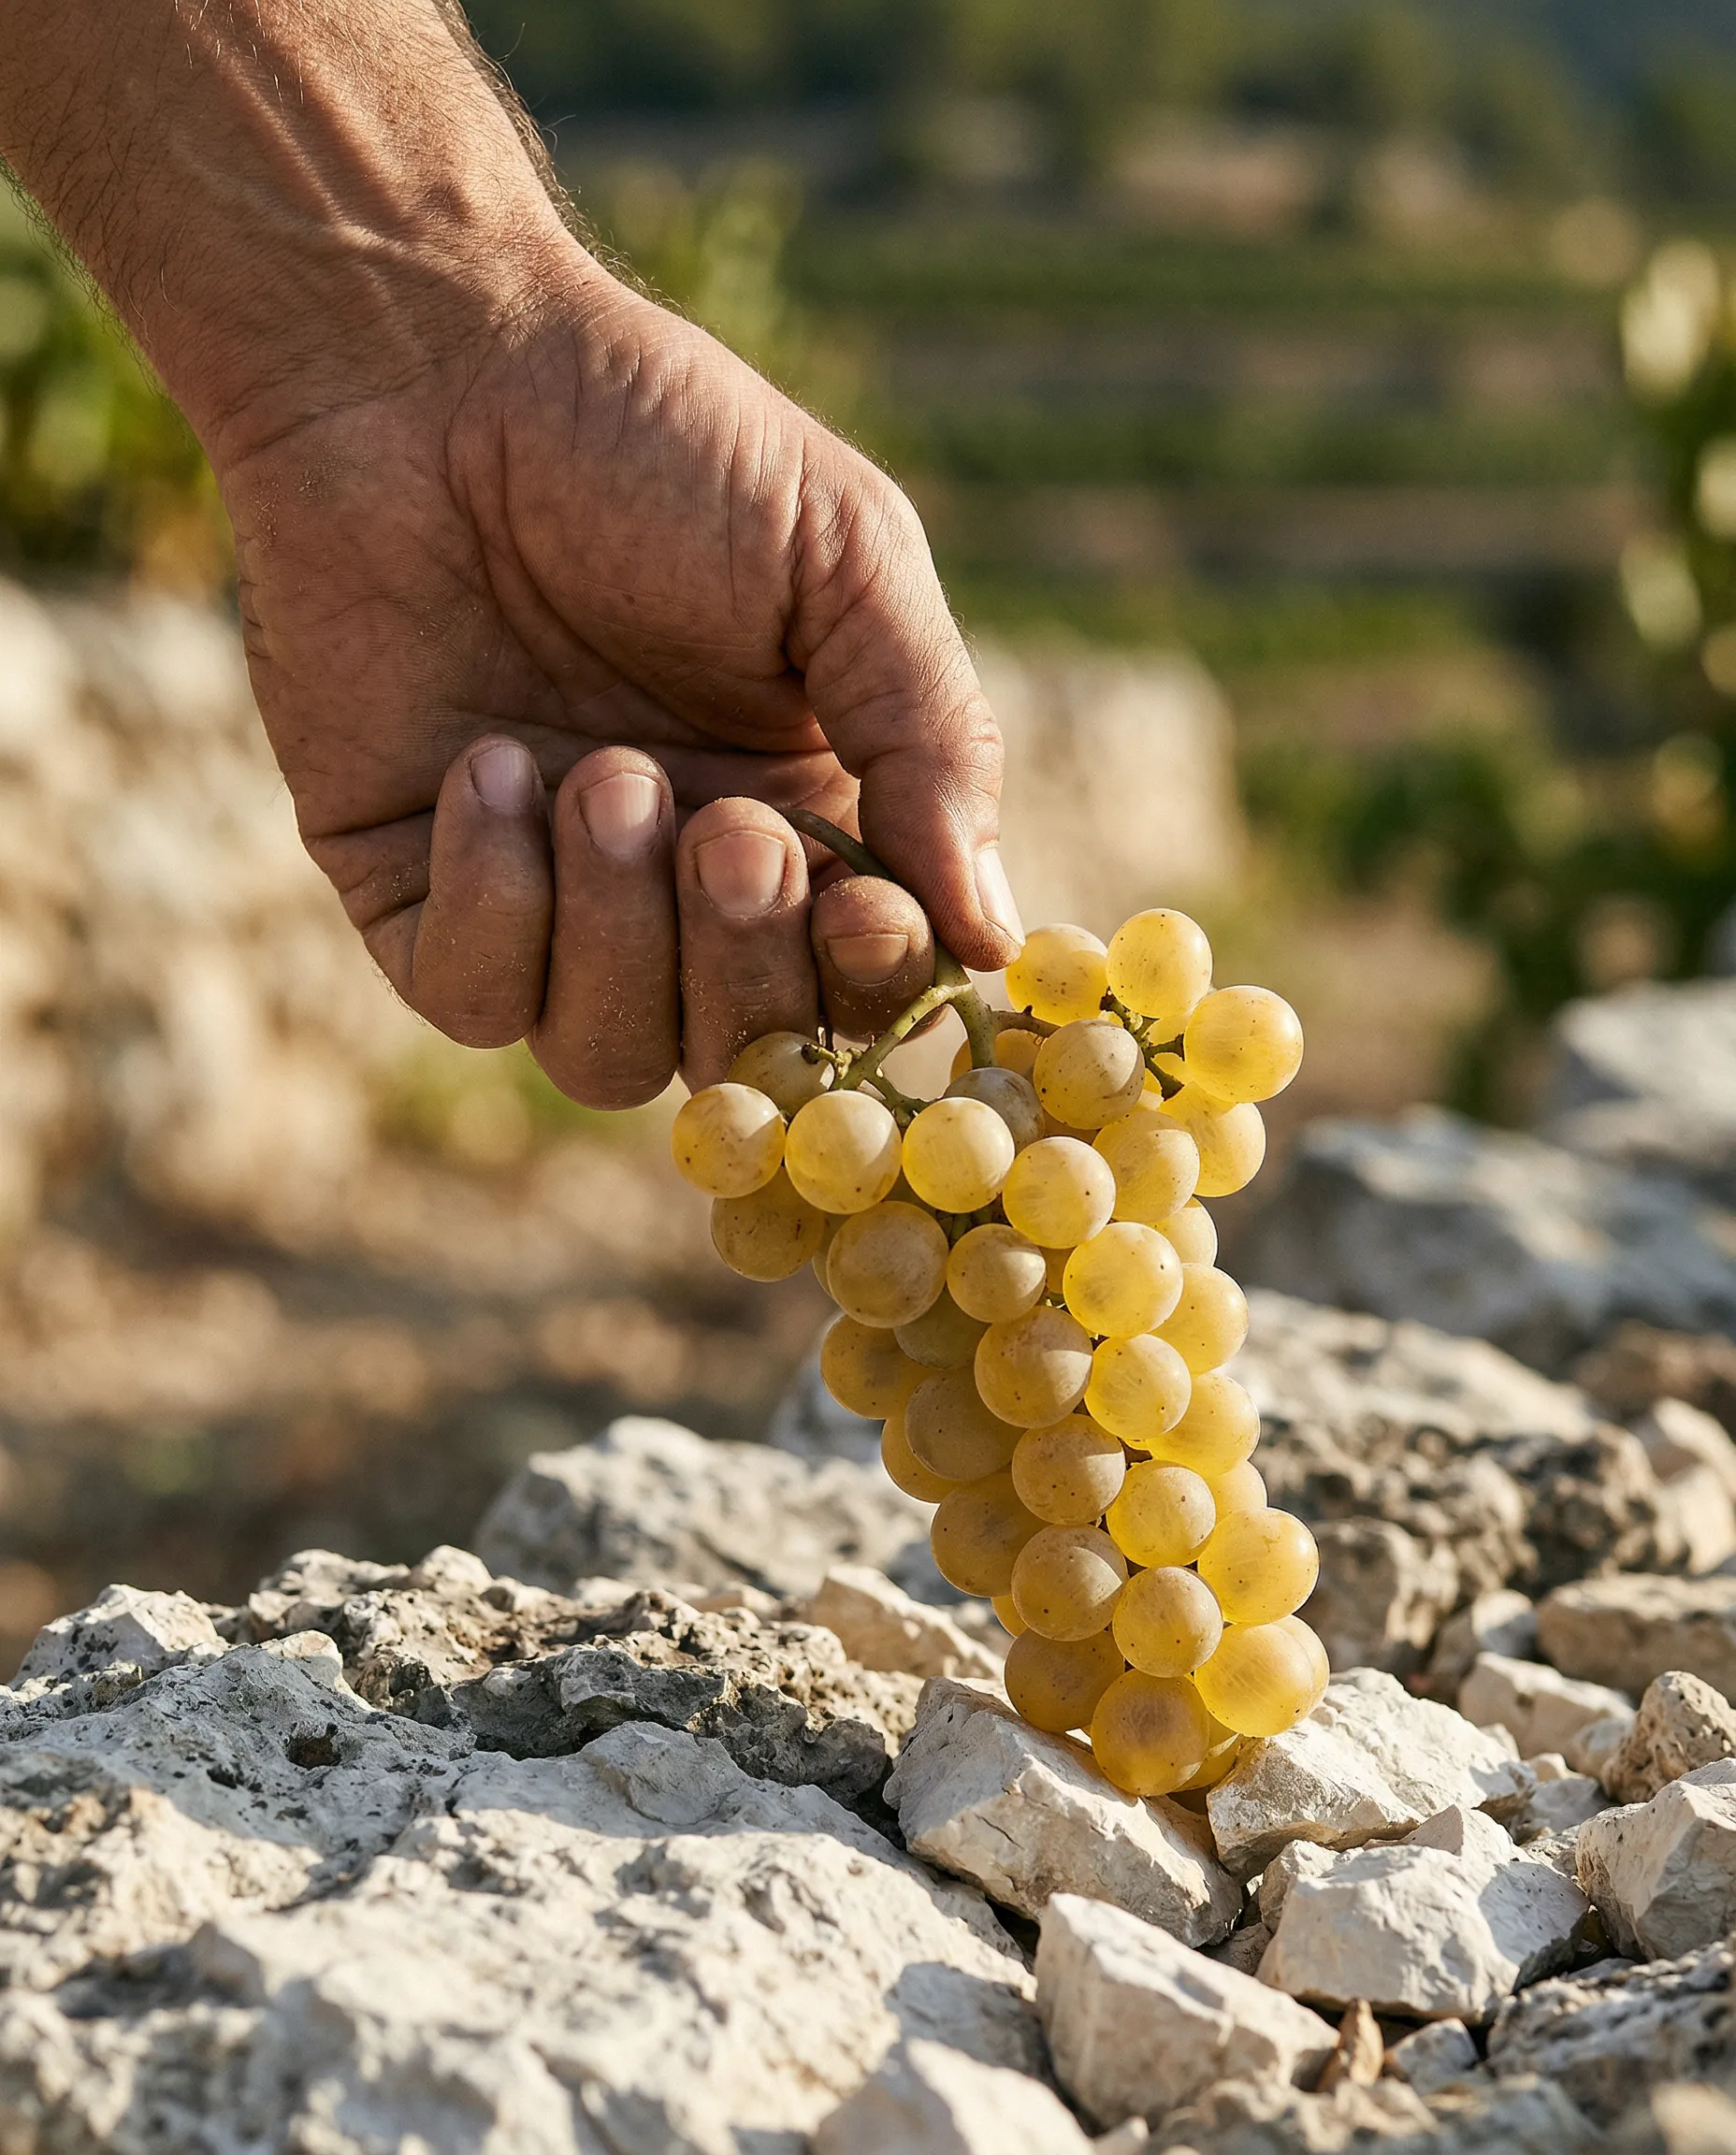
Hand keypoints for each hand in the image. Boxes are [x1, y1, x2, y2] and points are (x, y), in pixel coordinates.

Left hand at [217, 265, 1018, 1104]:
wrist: (430, 361)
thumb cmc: (658, 441)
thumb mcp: (847, 561)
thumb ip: (934, 741)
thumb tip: (995, 935)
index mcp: (807, 813)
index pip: (860, 982)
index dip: (869, 980)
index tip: (866, 909)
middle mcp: (677, 883)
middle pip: (738, 1048)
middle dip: (745, 958)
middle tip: (725, 829)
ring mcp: (546, 894)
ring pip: (604, 1054)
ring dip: (617, 936)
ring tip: (598, 774)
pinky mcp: (414, 885)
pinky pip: (469, 997)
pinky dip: (494, 907)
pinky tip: (486, 766)